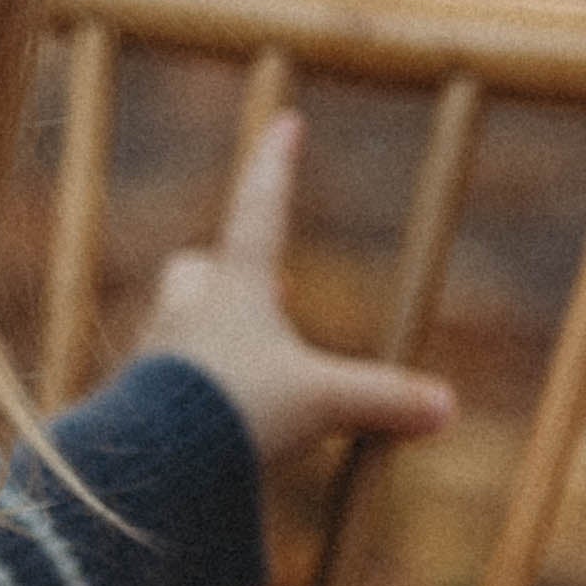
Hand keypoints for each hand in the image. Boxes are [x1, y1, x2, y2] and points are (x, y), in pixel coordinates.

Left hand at [142, 114, 458, 474]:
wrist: (154, 463)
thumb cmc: (237, 410)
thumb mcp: (322, 402)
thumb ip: (382, 399)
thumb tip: (446, 406)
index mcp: (237, 287)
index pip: (262, 209)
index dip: (277, 165)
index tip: (286, 122)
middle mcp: (189, 310)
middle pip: (199, 267)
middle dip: (225, 273)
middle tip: (273, 297)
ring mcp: (157, 354)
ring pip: (177, 323)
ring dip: (209, 336)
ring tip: (247, 374)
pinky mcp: (139, 403)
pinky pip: (163, 382)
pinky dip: (190, 390)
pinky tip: (209, 424)